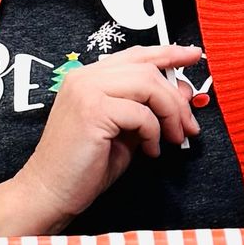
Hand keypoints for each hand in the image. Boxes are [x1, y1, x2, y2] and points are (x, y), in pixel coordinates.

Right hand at [14, 43, 203, 230]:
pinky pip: (140, 113)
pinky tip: (150, 151)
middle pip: (147, 69)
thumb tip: (182, 93)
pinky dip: (153, 132)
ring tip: (174, 137)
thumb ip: (148, 109)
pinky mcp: (92, 110)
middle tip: (189, 124)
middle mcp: (85, 77)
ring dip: (170, 112)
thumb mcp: (124, 130)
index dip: (168, 52)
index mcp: (89, 77)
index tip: (194, 55)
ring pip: (147, 84)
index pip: (135, 55)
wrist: (50, 192)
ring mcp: (86, 90)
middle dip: (176, 96)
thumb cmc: (85, 166)